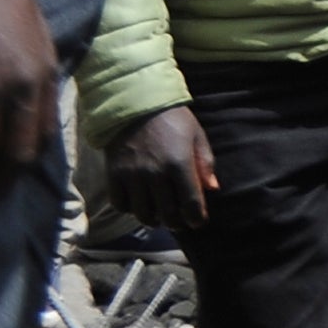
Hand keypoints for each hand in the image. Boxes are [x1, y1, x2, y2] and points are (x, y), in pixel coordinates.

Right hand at [104, 106, 214, 232]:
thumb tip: (212, 189)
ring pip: (143, 213)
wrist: (136, 104)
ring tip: (160, 216)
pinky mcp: (114, 176)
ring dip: (154, 219)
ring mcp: (132, 177)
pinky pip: (121, 204)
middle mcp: (155, 174)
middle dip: (176, 222)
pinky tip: (139, 203)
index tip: (198, 222)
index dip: (196, 217)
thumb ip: (205, 163)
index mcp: (179, 164)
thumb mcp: (196, 136)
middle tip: (180, 221)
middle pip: (167, 213)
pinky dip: (131, 210)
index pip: (190, 202)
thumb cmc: (173, 119)